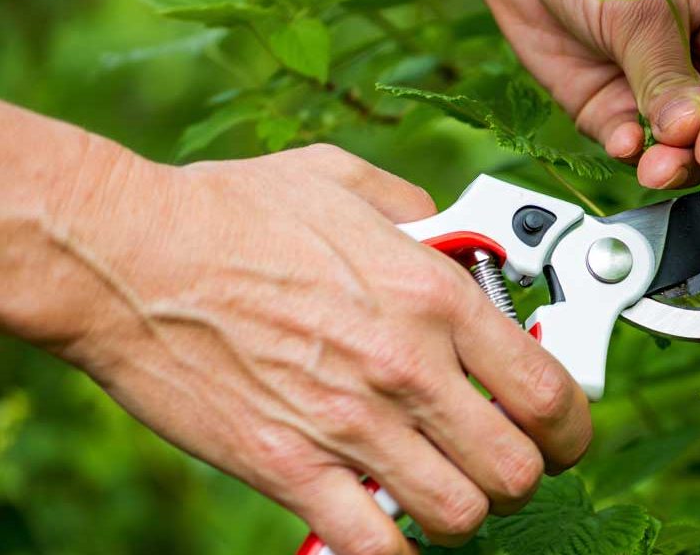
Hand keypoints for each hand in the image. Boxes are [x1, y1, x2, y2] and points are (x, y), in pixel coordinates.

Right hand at [43, 144, 591, 553]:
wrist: (126, 255)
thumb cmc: (230, 212)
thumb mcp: (345, 181)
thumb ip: (421, 212)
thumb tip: (457, 238)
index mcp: (432, 297)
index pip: (550, 391)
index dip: (573, 425)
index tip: (562, 427)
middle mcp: (405, 367)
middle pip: (520, 469)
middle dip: (523, 473)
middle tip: (500, 459)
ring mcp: (350, 425)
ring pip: (461, 515)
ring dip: (461, 509)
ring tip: (437, 485)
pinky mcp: (289, 470)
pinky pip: (376, 547)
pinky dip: (393, 548)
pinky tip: (382, 518)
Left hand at [478, 0, 699, 188]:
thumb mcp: (635, 6)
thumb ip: (661, 69)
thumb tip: (689, 128)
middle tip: (690, 161)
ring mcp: (657, 81)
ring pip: (679, 140)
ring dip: (670, 161)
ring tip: (654, 168)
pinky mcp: (612, 103)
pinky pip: (629, 139)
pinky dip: (628, 149)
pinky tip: (624, 144)